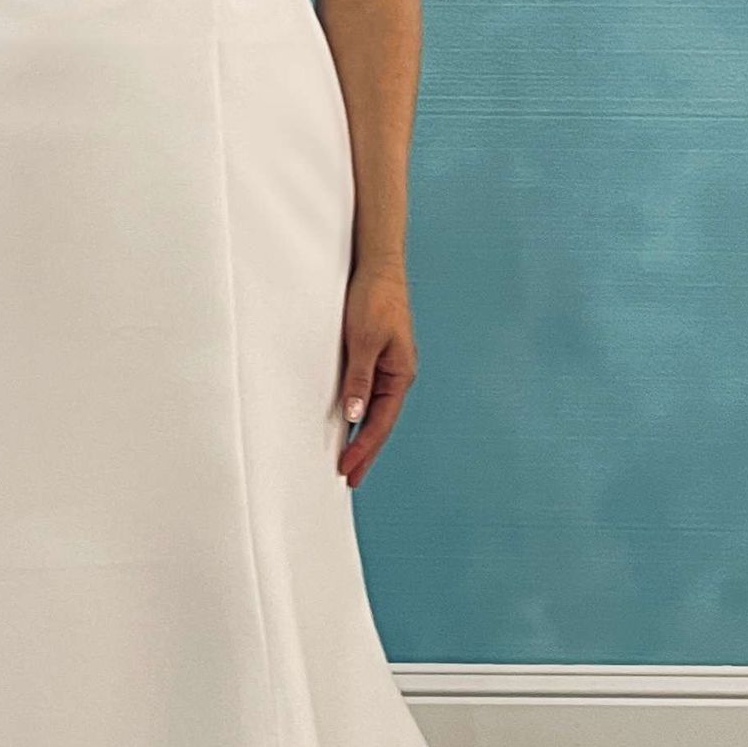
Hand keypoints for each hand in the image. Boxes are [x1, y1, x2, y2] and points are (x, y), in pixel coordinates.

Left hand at [336, 264, 416, 488]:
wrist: (378, 268)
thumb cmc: (375, 299)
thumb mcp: (363, 341)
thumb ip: (358, 378)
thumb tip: (354, 414)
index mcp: (400, 374)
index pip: (380, 422)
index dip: (363, 448)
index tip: (347, 469)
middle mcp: (397, 375)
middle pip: (380, 422)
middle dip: (365, 451)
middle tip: (349, 478)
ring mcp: (388, 368)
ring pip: (374, 411)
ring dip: (362, 435)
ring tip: (348, 460)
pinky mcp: (375, 358)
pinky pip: (367, 394)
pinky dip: (359, 413)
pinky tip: (348, 424)